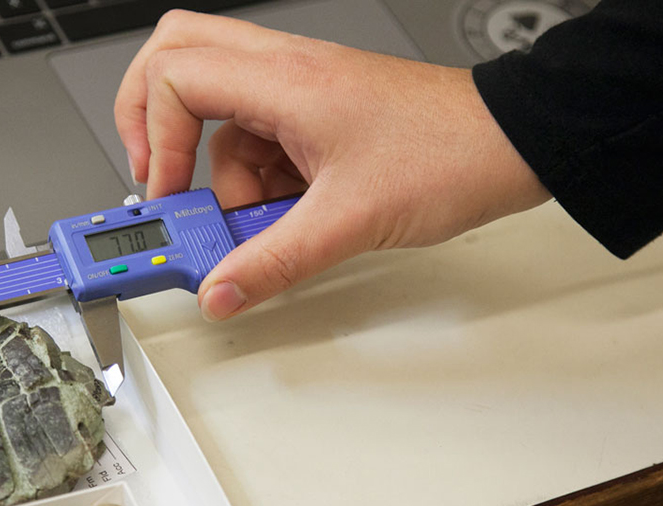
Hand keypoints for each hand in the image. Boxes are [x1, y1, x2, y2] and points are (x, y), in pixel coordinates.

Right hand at [115, 10, 548, 320]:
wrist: (511, 144)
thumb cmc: (451, 155)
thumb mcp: (350, 222)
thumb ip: (273, 262)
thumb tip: (222, 290)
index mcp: (287, 80)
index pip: (176, 79)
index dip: (155, 140)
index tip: (172, 196)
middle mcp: (286, 71)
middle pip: (178, 58)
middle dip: (151, 121)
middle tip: (157, 174)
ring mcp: (300, 88)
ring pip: (220, 114)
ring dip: (225, 174)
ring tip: (262, 225)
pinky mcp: (317, 111)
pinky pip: (259, 138)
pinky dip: (259, 181)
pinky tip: (290, 215)